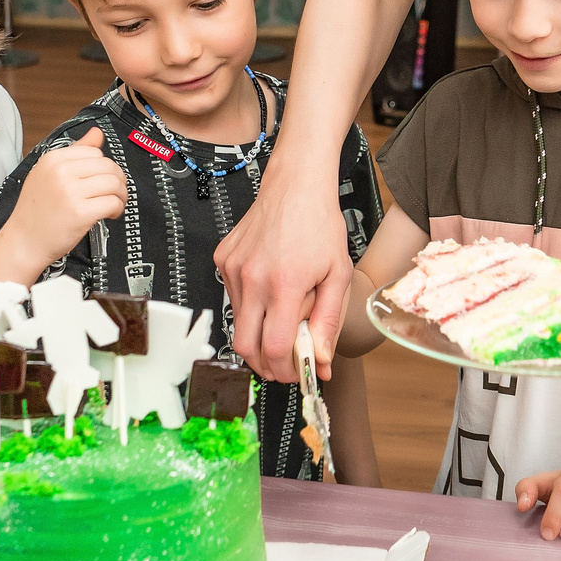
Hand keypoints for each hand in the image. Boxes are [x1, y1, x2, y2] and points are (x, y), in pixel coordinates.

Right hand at [10, 130, 126, 257]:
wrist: (24, 241)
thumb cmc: (36, 211)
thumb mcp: (48, 174)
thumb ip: (75, 152)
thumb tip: (97, 133)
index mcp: (53, 159)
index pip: (95, 152)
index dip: (104, 167)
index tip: (103, 179)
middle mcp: (61, 172)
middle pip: (108, 166)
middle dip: (118, 180)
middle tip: (114, 193)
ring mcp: (70, 192)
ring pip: (114, 183)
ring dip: (120, 195)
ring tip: (113, 204)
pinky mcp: (80, 213)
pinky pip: (112, 202)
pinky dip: (117, 209)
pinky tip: (110, 214)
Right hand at [216, 169, 348, 382]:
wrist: (295, 186)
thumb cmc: (320, 226)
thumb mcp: (337, 275)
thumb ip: (328, 322)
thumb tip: (321, 363)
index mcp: (284, 285)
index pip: (273, 348)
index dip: (283, 370)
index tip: (295, 374)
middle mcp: (252, 279)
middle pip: (245, 346)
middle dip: (264, 364)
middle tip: (283, 363)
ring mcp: (233, 269)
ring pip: (238, 322)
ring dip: (258, 331)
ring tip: (282, 316)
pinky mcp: (223, 259)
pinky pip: (233, 297)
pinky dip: (250, 304)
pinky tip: (269, 287)